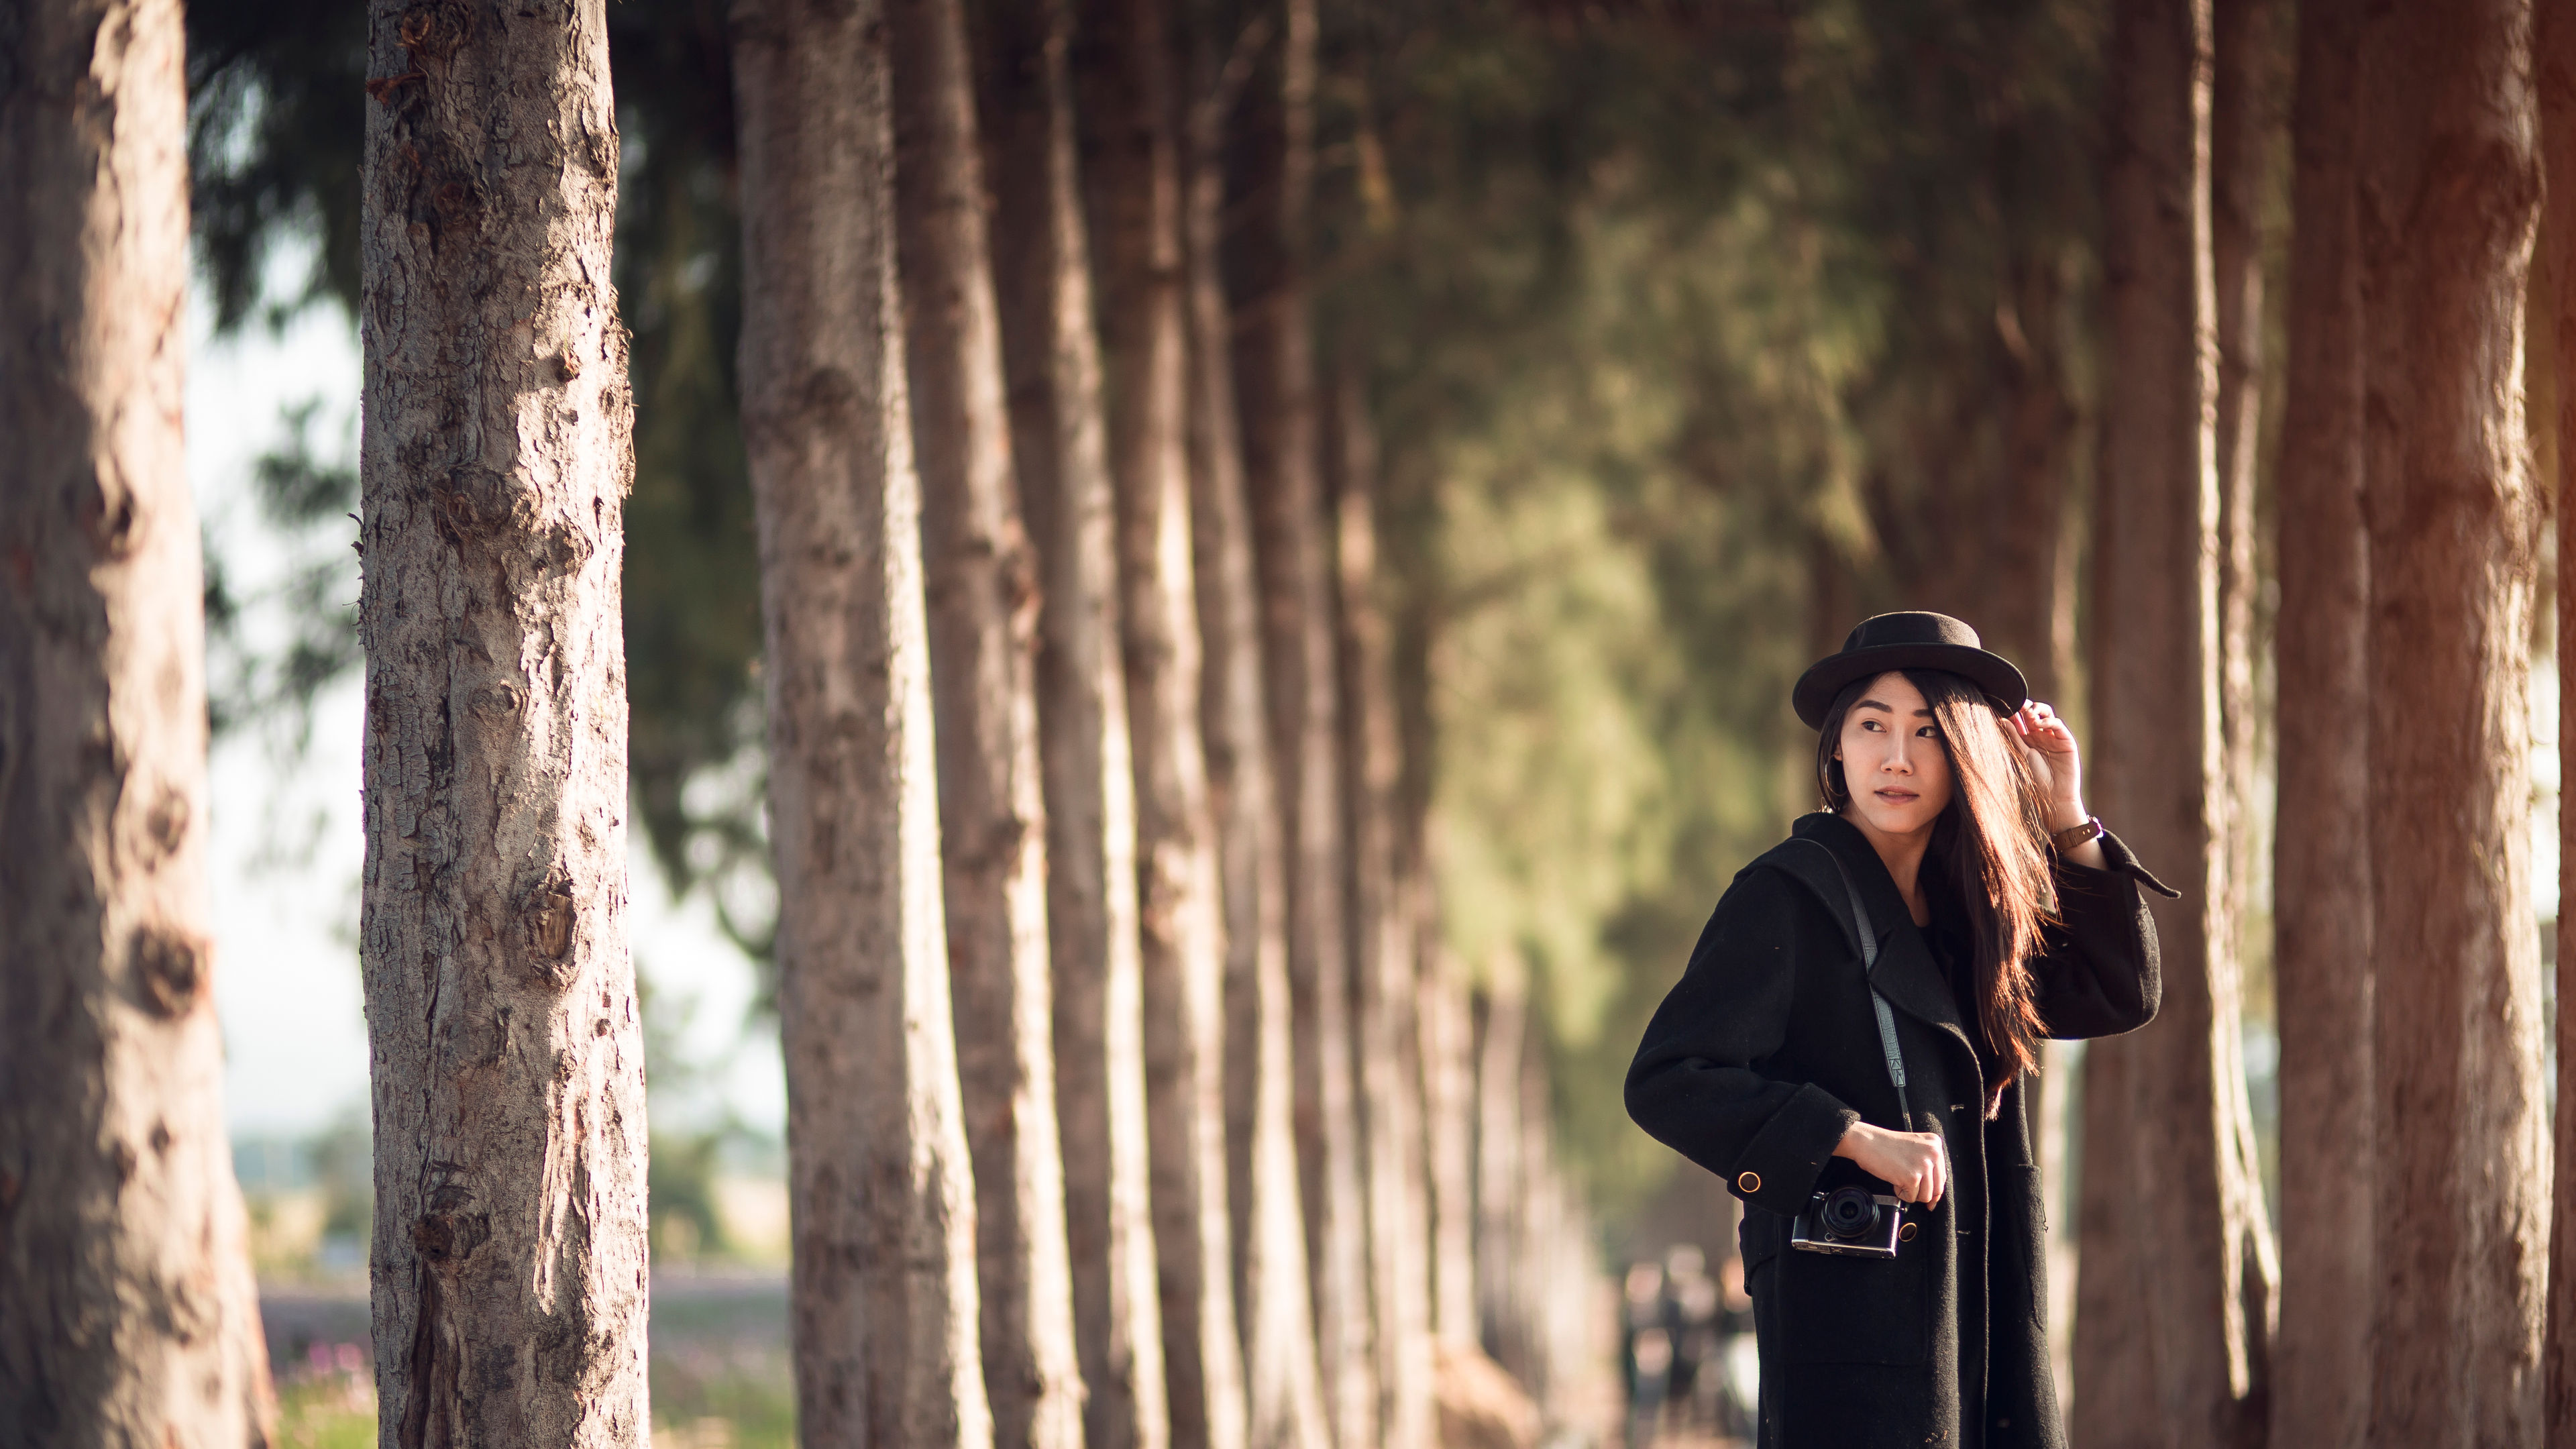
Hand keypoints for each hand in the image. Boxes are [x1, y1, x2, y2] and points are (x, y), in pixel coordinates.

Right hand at [1831, 1121, 1946, 1206]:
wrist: (1867, 1141)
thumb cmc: (1885, 1146)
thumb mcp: (1915, 1148)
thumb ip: (1928, 1164)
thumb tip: (1935, 1195)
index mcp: (1935, 1144)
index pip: (1942, 1176)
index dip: (1934, 1190)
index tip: (1931, 1199)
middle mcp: (1933, 1153)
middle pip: (1937, 1189)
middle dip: (1923, 1194)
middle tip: (1910, 1189)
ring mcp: (1924, 1165)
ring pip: (1925, 1196)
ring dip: (1911, 1193)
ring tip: (1899, 1179)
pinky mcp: (1912, 1177)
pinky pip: (1912, 1197)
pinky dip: (1901, 1193)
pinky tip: (1894, 1181)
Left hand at [2008, 699, 2084, 828]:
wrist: (2055, 794)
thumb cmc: (2037, 777)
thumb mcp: (2022, 754)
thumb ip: (2014, 736)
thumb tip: (2000, 718)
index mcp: (2027, 739)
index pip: (2020, 719)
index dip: (2014, 711)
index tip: (2005, 704)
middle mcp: (2040, 735)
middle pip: (2033, 713)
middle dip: (2026, 707)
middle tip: (2018, 705)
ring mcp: (2053, 736)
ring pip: (2046, 714)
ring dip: (2037, 710)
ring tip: (2029, 715)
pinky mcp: (2065, 739)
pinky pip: (2057, 724)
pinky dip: (2048, 721)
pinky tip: (2038, 724)